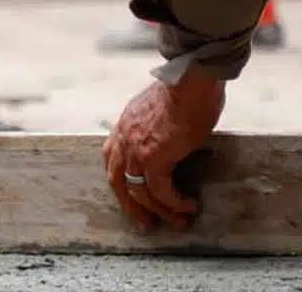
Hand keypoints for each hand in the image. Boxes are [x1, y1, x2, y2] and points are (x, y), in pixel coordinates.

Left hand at [102, 72, 225, 232]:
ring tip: (179, 222)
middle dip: (131, 205)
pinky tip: (189, 207)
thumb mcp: (161, 106)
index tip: (131, 194)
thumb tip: (172, 133)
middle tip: (145, 222)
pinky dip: (175, 204)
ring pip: (140, 192)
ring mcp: (137, 149)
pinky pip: (161, 191)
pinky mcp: (155, 157)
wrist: (191, 79)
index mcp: (125, 124)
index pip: (110, 157)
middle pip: (117, 181)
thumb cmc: (186, 87)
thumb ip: (157, 123)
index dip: (120, 178)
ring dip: (160, 211)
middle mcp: (125, 138)